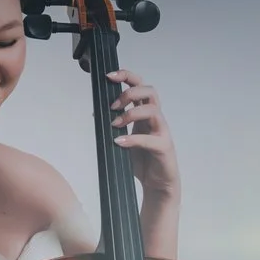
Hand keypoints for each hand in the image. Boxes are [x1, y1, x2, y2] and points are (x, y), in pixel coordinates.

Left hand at [108, 69, 177, 200]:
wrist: (157, 184)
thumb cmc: (142, 160)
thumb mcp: (122, 139)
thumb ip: (113, 126)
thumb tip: (95, 113)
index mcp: (145, 114)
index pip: (140, 87)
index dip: (127, 77)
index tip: (109, 76)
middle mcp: (155, 119)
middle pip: (150, 92)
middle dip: (129, 93)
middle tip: (112, 106)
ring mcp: (161, 132)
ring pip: (153, 110)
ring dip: (130, 113)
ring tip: (115, 124)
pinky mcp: (164, 147)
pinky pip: (150, 139)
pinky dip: (132, 139)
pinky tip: (119, 142)